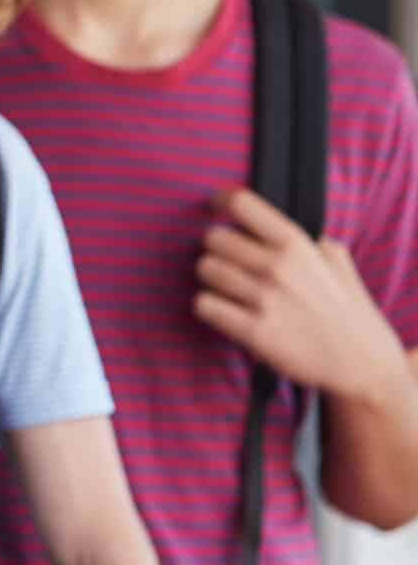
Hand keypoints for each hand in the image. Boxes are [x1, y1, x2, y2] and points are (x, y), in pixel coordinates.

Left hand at [195, 187, 406, 406]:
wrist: (360, 363)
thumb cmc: (348, 313)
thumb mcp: (338, 264)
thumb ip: (312, 243)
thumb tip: (290, 230)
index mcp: (297, 244)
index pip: (244, 204)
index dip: (221, 201)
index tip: (214, 207)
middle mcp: (278, 266)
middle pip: (214, 238)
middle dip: (216, 250)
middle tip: (227, 263)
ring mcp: (265, 298)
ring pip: (205, 269)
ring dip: (211, 279)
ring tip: (229, 290)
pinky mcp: (253, 330)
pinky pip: (204, 305)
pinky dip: (208, 307)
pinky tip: (224, 311)